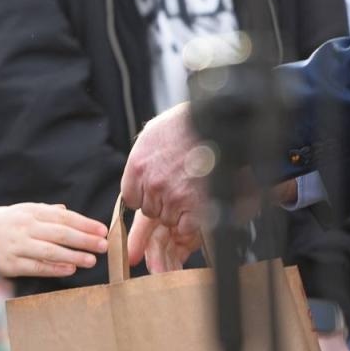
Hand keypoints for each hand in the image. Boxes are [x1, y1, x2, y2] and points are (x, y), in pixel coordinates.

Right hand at [0, 203, 107, 278]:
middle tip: (103, 245)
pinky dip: (54, 269)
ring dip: (73, 255)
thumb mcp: (19, 211)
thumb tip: (65, 210)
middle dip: (84, 239)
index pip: (63, 216)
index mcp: (29, 212)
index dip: (84, 223)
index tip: (102, 229)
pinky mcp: (11, 264)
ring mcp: (18, 246)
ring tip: (91, 260)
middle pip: (60, 233)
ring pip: (51, 251)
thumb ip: (43, 211)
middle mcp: (25, 227)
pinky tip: (70, 270)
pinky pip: (36, 267)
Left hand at [122, 104, 205, 263]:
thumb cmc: (190, 124)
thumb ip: (143, 155)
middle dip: (163, 204)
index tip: (157, 192)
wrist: (218, 123)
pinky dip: (193, 221)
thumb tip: (139, 172)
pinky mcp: (195, 207)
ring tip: (194, 191)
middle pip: (151, 210)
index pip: (131, 198)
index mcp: (139, 165)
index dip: (145, 196)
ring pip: (169, 219)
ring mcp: (173, 197)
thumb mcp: (155, 132)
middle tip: (180, 188)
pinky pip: (186, 227)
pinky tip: (201, 204)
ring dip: (179, 212)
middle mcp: (153, 183)